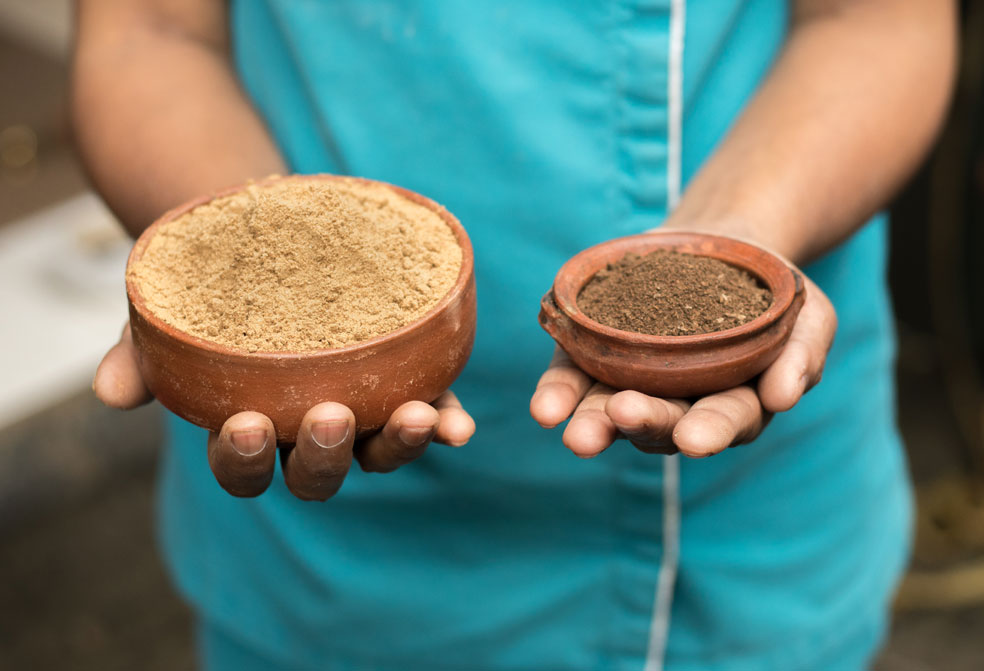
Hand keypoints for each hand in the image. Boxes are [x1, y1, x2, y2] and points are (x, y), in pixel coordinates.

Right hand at [93, 324, 474, 499]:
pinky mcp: (401, 379)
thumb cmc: (209, 287)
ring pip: (378, 450)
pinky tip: (458, 424)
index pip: (241, 467)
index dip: (240, 461)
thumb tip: (109, 391)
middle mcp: (305, 431)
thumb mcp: (169, 312)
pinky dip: (446, 421)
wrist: (263, 240)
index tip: (239, 425)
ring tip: (417, 417)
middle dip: (323, 454)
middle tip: (327, 416)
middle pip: (317, 471)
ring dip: (400, 443)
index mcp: (247, 429)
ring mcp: (359, 409)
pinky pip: (430, 409)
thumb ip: (140, 352)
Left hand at [529, 272, 834, 457]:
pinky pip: (573, 376)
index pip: (722, 421)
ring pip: (610, 409)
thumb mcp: (806, 314)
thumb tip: (783, 397)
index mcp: (733, 405)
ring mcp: (635, 382)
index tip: (693, 439)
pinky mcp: (598, 353)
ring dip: (591, 421)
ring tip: (570, 429)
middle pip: (661, 422)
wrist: (722, 245)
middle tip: (622, 416)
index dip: (709, 431)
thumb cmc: (772, 292)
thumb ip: (800, 354)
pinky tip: (545, 408)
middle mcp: (680, 404)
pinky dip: (559, 392)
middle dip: (642, 422)